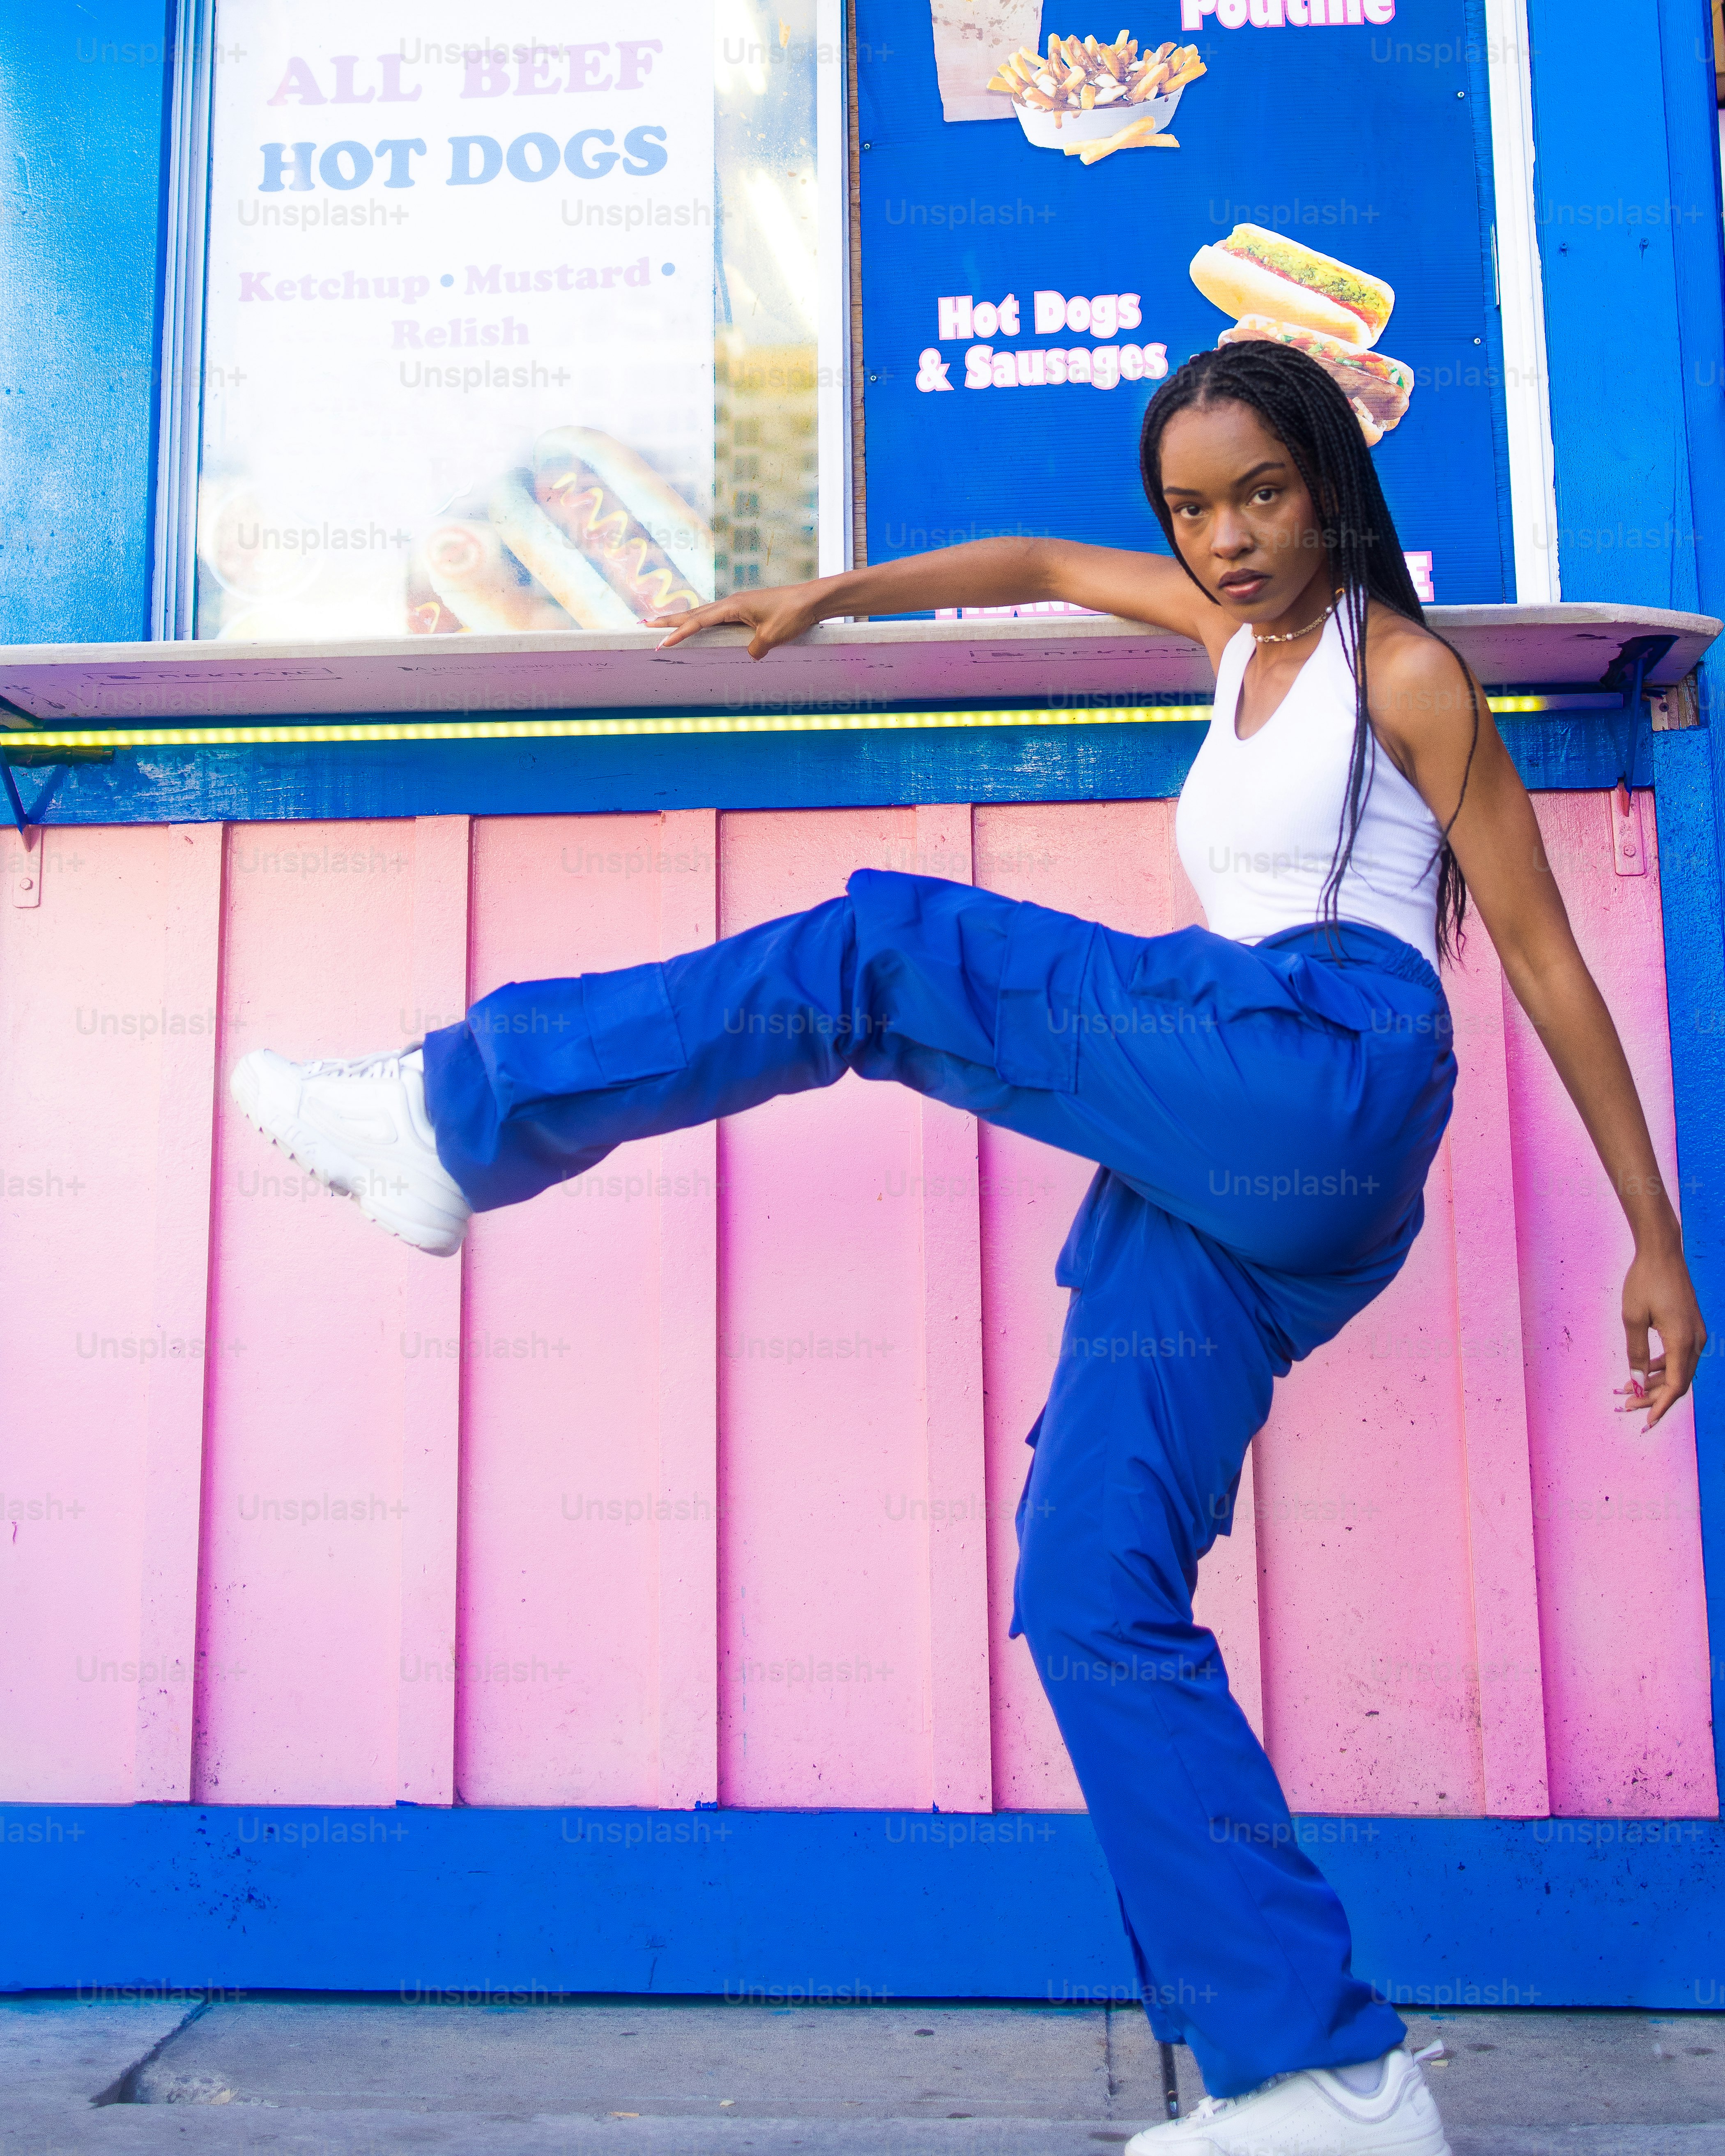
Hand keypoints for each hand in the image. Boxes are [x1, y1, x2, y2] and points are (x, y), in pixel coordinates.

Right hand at [646, 579, 826, 659]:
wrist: (813, 600)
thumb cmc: (793, 614)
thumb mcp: (771, 637)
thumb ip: (754, 649)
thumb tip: (750, 654)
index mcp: (733, 606)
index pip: (698, 621)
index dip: (678, 633)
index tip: (661, 643)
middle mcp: (732, 603)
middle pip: (693, 613)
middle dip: (668, 620)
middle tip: (644, 625)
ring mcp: (739, 605)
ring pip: (704, 614)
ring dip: (683, 620)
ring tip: (663, 625)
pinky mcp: (747, 610)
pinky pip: (718, 617)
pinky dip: (702, 622)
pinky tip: (698, 626)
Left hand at [1618, 1241, 1706, 1427]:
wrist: (1661, 1253)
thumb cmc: (1645, 1282)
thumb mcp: (1632, 1318)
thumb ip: (1636, 1353)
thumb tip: (1635, 1382)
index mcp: (1683, 1342)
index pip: (1675, 1386)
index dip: (1661, 1406)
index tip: (1645, 1422)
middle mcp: (1695, 1341)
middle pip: (1676, 1381)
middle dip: (1651, 1397)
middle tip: (1625, 1407)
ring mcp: (1695, 1334)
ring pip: (1677, 1370)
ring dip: (1653, 1383)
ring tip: (1626, 1392)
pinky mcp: (1690, 1327)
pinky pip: (1678, 1356)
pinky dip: (1660, 1367)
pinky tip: (1641, 1371)